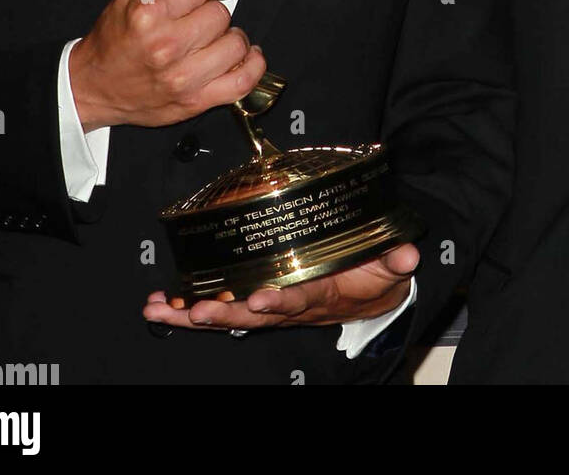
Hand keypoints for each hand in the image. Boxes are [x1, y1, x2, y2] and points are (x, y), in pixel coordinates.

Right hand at [69, 0, 264, 130]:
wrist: (92, 88)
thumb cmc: (111, 44)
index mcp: (149, 16)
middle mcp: (167, 46)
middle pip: (220, 14)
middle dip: (212, 12)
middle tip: (199, 19)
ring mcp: (183, 77)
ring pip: (236, 43)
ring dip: (229, 37)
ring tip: (216, 38)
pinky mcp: (195, 101)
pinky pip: (242, 82)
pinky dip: (253, 66)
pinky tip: (247, 56)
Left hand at [143, 243, 419, 331]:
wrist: (372, 293)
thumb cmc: (375, 273)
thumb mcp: (391, 266)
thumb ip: (396, 260)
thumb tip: (408, 254)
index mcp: (321, 294)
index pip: (297, 299)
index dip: (278, 300)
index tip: (259, 299)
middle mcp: (290, 305)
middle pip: (251, 314)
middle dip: (221, 313)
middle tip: (194, 310)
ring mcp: (271, 305)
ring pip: (227, 314)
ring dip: (192, 314)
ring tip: (160, 310)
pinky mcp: (259, 300)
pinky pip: (220, 307)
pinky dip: (188, 308)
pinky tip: (161, 306)